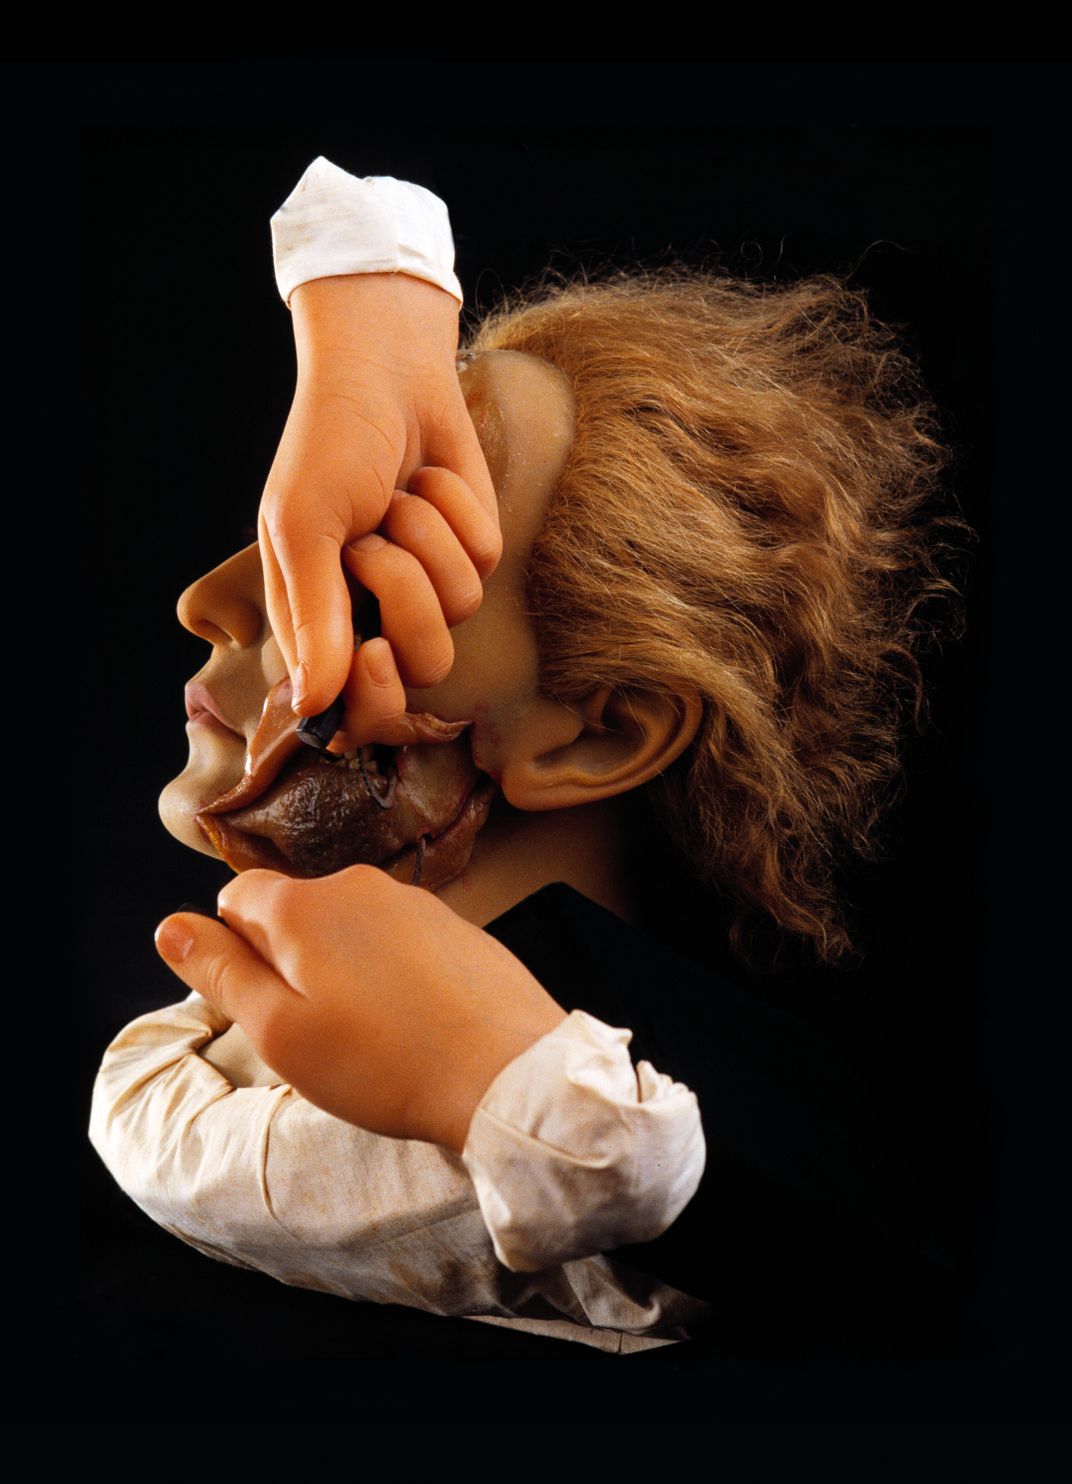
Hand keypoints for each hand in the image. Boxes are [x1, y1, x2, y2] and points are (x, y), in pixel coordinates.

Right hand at [154, 867, 565, 1152]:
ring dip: (345, 970)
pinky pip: (400, 941)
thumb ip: (219, 972)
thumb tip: (170, 927)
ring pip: (350, 928)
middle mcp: (358, 885)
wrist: (505, 1073)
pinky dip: (394, 974)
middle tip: (319, 1031)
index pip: (237, 898)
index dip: (238, 952)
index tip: (266, 1004)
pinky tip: (414, 1025)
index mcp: (303, 905)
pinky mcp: (457, 926)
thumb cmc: (384, 1064)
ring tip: (373, 1036)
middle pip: (296, 912)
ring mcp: (415, 902)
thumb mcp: (278, 1031)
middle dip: (293, 962)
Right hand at [259, 273, 501, 736]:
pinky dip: (456, 512)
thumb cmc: (327, 445)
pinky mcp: (472, 552)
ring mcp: (428, 587)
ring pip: (458, 611)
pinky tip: (427, 482)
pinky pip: (484, 561)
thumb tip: (314, 705)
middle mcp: (374, 617)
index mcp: (319, 624)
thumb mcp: (303, 527)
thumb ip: (314, 620)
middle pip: (422, 669)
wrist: (385, 372)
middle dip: (406, 599)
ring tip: (395, 499)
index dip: (374, 701)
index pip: (354, 712)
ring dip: (425, 540)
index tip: (374, 653)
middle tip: (370, 546)